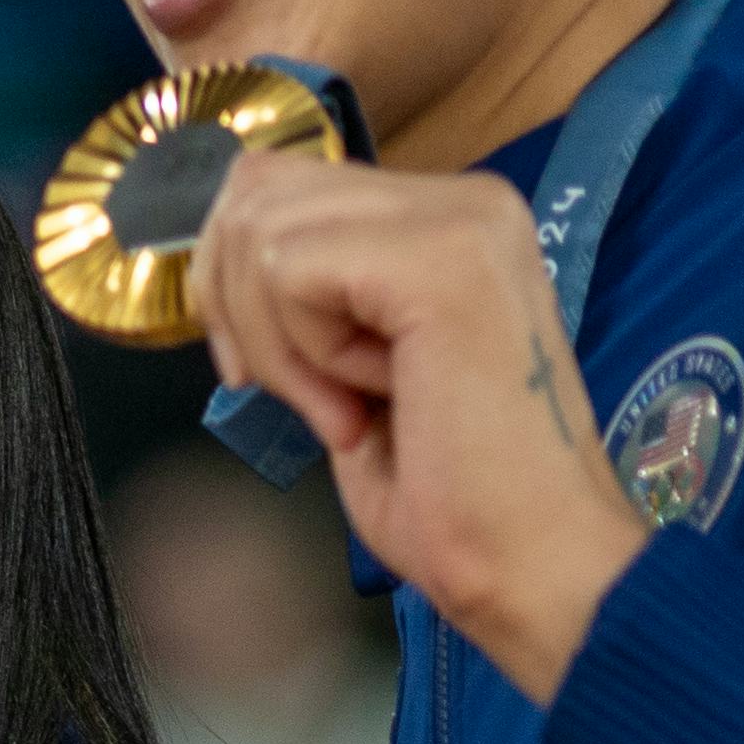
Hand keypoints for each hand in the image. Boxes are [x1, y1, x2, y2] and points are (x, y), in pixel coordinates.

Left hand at [194, 154, 646, 701]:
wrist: (526, 559)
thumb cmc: (445, 492)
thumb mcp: (345, 367)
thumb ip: (302, 295)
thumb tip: (218, 257)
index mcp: (448, 218)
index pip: (276, 184)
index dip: (232, 282)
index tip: (263, 372)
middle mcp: (466, 199)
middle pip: (256, 190)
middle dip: (237, 307)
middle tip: (302, 396)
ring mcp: (461, 220)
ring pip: (263, 230)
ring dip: (276, 342)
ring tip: (349, 405)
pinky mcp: (440, 260)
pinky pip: (288, 270)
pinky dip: (301, 354)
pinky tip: (368, 401)